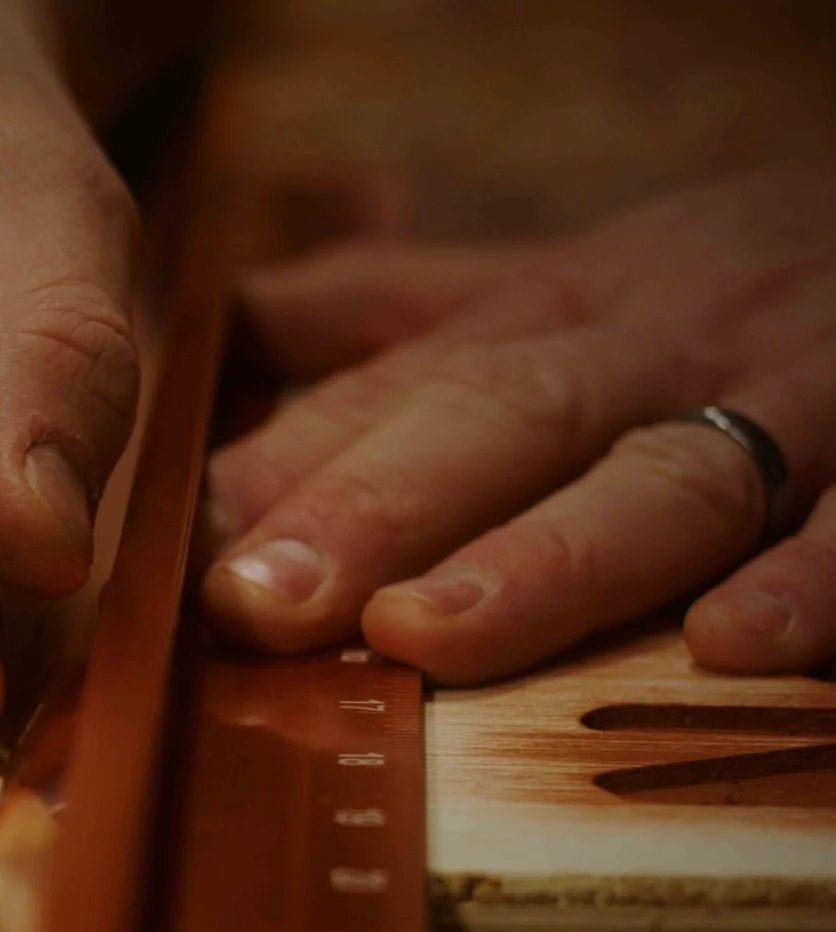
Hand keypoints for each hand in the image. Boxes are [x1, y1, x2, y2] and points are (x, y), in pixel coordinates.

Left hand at [207, 159, 835, 682]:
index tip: (166, 555)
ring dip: (543, 561)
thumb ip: (384, 316)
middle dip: (369, 511)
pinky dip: (811, 580)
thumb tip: (216, 335)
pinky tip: (734, 646)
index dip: (274, 474)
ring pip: (657, 480)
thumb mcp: (545, 279)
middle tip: (257, 600)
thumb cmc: (711, 283)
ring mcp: (783, 402)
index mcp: (541, 321)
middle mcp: (644, 355)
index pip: (386, 396)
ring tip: (430, 635)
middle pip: (494, 422)